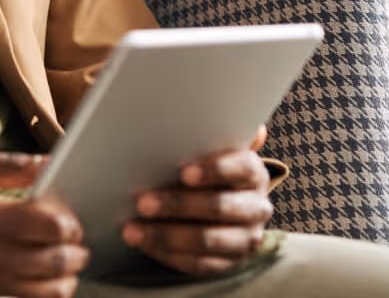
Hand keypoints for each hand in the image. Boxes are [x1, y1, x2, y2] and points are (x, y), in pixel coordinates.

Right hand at [0, 151, 88, 297]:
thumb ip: (11, 164)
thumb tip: (49, 162)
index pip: (51, 226)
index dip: (68, 219)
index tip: (64, 210)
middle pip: (60, 260)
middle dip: (76, 246)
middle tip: (72, 232)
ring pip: (55, 289)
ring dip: (69, 271)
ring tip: (63, 253)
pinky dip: (53, 290)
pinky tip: (48, 273)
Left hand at [124, 126, 272, 276]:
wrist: (210, 199)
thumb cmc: (198, 162)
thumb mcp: (203, 144)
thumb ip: (206, 128)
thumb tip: (243, 121)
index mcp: (251, 171)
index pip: (241, 168)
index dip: (214, 170)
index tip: (184, 171)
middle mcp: (256, 206)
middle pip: (222, 207)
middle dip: (179, 205)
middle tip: (142, 201)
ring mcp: (245, 238)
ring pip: (209, 241)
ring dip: (168, 236)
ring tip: (132, 229)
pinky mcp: (229, 262)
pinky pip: (201, 265)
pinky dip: (170, 256)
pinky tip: (144, 245)